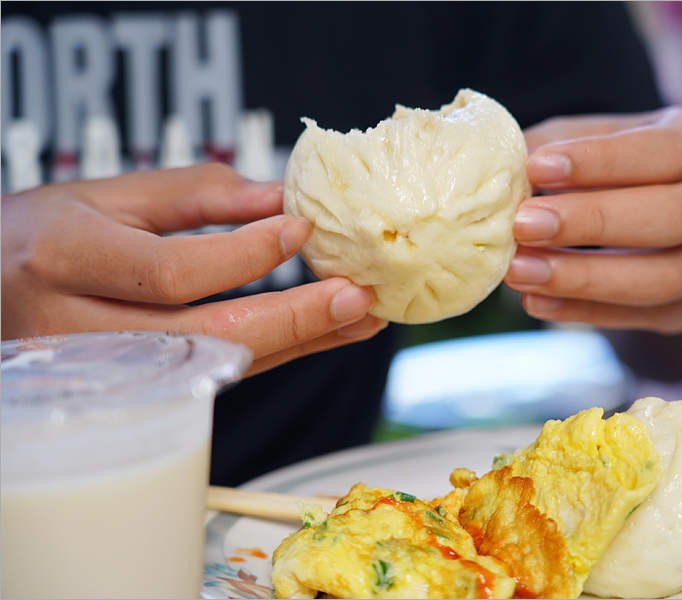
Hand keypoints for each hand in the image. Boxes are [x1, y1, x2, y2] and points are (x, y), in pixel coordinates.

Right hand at [1, 163, 385, 375]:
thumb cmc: (47, 233)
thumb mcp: (108, 192)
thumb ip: (196, 194)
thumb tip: (280, 200)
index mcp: (66, 259)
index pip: (172, 273)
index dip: (245, 255)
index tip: (302, 230)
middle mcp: (78, 327)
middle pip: (205, 339)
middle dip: (294, 320)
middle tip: (358, 297)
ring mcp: (103, 371)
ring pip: (220, 367)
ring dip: (300, 343)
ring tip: (360, 318)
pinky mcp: (134, 390)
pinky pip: (217, 374)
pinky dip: (276, 353)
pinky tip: (320, 333)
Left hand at [504, 107, 681, 333]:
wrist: (662, 217)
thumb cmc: (615, 169)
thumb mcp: (592, 141)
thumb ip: (553, 149)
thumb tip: (500, 169)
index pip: (665, 150)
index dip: (601, 161)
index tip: (536, 168)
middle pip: (672, 216)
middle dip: (592, 222)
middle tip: (523, 226)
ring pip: (662, 278)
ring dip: (583, 277)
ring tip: (519, 272)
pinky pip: (641, 317)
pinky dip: (584, 311)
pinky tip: (536, 302)